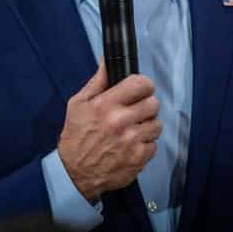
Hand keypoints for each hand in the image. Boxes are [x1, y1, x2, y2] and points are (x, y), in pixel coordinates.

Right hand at [57, 62, 161, 200]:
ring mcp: (132, 141)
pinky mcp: (138, 158)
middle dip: (146, 105)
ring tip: (133, 129)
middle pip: (153, 103)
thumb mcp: (79, 103)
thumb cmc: (76, 134)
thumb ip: (97, 81)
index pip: (140, 84)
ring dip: (147, 125)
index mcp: (106, 104)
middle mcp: (121, 121)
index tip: (140, 89)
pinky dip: (145, 145)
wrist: (75, 171)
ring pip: (157, 124)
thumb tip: (107, 60)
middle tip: (135, 111)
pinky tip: (132, 145)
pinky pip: (154, 144)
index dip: (143, 85)